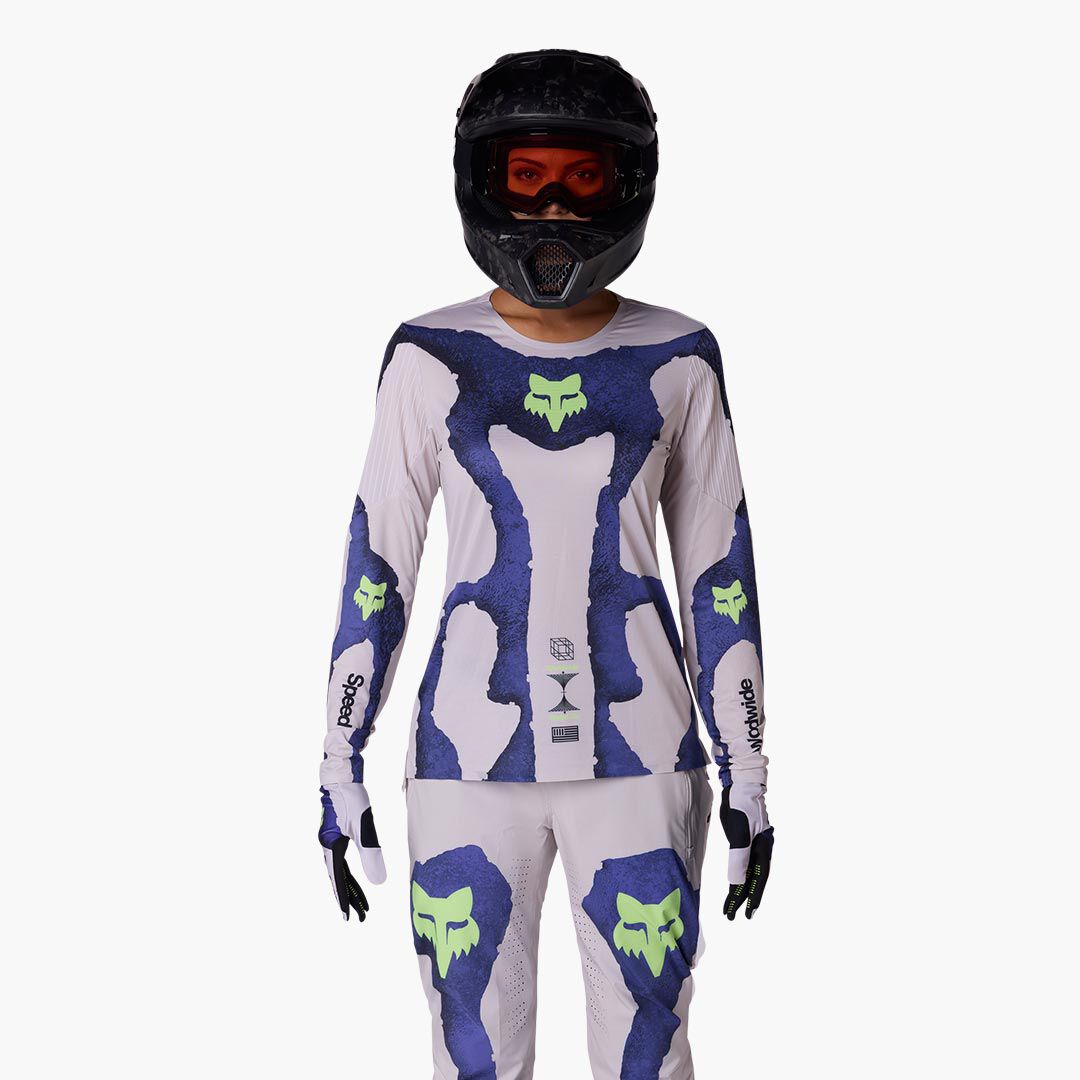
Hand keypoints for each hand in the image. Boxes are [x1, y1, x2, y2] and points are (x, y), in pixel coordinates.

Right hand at [318, 783, 386, 921]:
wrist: (342, 775)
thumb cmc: (352, 798)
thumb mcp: (364, 827)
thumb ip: (371, 854)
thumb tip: (379, 883)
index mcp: (330, 846)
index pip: (339, 879)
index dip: (345, 898)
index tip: (349, 917)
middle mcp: (327, 845)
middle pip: (339, 877)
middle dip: (350, 897)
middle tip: (360, 916)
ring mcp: (330, 839)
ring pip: (341, 869)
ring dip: (351, 885)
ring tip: (361, 903)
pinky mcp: (336, 833)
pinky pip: (342, 859)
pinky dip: (349, 871)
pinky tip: (354, 878)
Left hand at [718, 783, 774, 919]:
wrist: (740, 783)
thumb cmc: (741, 805)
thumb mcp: (739, 832)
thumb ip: (739, 857)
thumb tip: (738, 883)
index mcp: (763, 849)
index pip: (758, 879)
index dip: (751, 897)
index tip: (744, 914)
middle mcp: (761, 849)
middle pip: (754, 878)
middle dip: (745, 898)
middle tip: (735, 916)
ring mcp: (754, 843)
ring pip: (749, 871)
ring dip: (741, 888)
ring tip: (732, 905)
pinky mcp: (745, 838)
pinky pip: (744, 862)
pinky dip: (740, 874)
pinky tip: (735, 882)